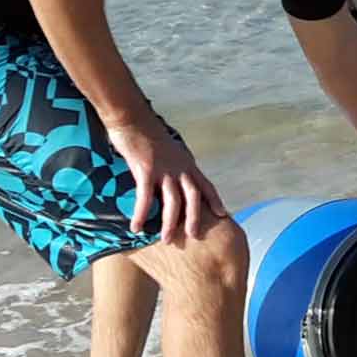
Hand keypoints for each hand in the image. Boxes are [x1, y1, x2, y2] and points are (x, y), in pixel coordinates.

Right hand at [109, 119, 229, 244]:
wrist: (132, 117)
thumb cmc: (147, 133)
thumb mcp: (168, 150)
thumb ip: (174, 165)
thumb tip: (173, 177)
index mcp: (186, 163)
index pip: (205, 184)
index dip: (215, 200)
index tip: (224, 215)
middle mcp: (179, 167)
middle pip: (193, 196)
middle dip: (195, 217)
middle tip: (194, 236)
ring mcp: (164, 168)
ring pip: (173, 201)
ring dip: (170, 222)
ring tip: (167, 239)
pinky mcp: (146, 169)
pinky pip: (145, 197)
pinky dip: (142, 214)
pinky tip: (136, 227)